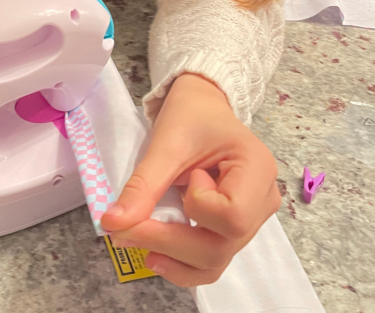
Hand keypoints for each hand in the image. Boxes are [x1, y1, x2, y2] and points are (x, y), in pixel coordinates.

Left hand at [100, 73, 280, 286]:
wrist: (202, 109)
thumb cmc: (191, 117)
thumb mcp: (166, 144)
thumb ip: (143, 186)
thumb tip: (111, 224)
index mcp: (257, 170)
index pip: (233, 215)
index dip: (199, 207)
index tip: (186, 177)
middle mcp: (263, 201)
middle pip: (221, 247)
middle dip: (169, 243)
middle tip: (126, 228)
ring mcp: (251, 220)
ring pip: (215, 262)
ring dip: (172, 260)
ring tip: (135, 242)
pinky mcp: (231, 231)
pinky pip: (210, 261)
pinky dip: (180, 264)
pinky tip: (154, 255)